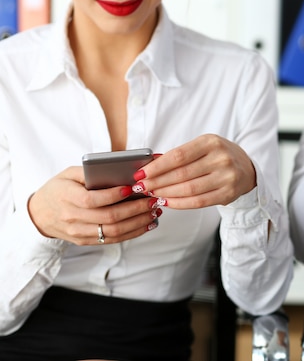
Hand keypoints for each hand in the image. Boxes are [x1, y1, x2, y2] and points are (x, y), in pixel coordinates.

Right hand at [28, 167, 160, 244]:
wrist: (40, 213)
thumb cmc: (59, 188)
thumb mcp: (69, 174)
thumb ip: (91, 171)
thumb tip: (120, 170)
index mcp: (67, 198)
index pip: (93, 200)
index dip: (115, 195)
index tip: (134, 187)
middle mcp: (72, 218)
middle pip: (109, 218)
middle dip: (135, 209)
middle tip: (153, 200)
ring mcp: (79, 233)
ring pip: (114, 232)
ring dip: (139, 222)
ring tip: (155, 212)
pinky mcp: (86, 241)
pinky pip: (113, 239)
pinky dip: (133, 233)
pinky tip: (148, 224)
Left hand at [131, 134, 256, 208]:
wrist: (246, 168)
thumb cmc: (217, 156)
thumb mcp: (202, 147)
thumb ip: (179, 155)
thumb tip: (149, 165)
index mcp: (211, 142)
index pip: (178, 156)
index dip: (156, 167)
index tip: (140, 174)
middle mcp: (221, 158)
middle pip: (181, 174)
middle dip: (157, 182)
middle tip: (141, 187)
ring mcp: (227, 177)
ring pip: (189, 189)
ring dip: (166, 193)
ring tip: (152, 194)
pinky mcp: (228, 194)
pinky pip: (199, 202)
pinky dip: (179, 203)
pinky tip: (167, 201)